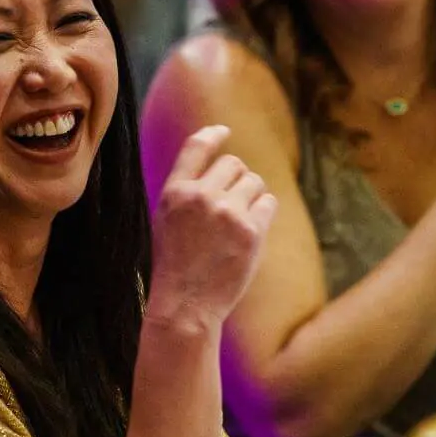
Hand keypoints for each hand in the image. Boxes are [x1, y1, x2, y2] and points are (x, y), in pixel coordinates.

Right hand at [148, 125, 276, 332]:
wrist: (187, 305)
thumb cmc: (177, 265)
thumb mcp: (167, 221)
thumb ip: (188, 193)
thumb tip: (222, 168)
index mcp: (174, 192)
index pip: (196, 148)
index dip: (213, 135)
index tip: (224, 131)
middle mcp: (200, 196)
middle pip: (234, 164)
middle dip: (238, 179)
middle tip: (233, 205)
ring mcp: (226, 212)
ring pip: (254, 182)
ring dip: (252, 196)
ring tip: (239, 223)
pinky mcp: (250, 231)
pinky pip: (268, 204)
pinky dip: (263, 214)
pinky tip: (250, 233)